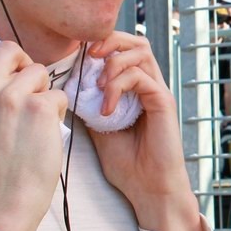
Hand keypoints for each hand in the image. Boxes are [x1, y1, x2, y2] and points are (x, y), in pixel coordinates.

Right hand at [0, 6, 68, 230]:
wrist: (4, 202)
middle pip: (6, 49)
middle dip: (21, 63)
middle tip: (25, 91)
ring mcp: (7, 99)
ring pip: (37, 71)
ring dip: (41, 91)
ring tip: (33, 122)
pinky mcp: (37, 107)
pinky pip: (57, 93)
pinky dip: (57, 111)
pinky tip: (45, 133)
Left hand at [86, 32, 203, 230]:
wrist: (148, 189)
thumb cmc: (127, 165)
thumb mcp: (98, 129)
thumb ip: (89, 106)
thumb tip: (66, 87)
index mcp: (136, 89)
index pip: (123, 50)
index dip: (101, 45)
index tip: (78, 58)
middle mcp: (150, 85)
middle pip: (136, 41)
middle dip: (110, 41)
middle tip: (89, 56)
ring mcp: (158, 92)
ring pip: (141, 52)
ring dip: (112, 64)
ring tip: (98, 87)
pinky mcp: (163, 102)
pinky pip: (140, 77)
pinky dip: (118, 87)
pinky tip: (106, 109)